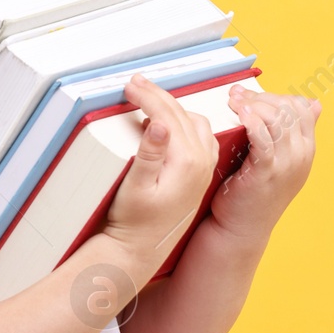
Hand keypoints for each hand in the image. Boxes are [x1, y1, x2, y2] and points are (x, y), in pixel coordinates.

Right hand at [101, 74, 219, 282]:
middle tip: (136, 83)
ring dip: (172, 106)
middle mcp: (202, 161)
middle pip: (182, 114)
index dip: (147, 97)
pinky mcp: (200, 173)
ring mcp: (204, 167)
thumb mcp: (135, 188)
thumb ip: (148, 154)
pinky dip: (184, 121)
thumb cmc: (134, 221)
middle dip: (157, 95)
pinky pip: (199, 135)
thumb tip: (157, 123)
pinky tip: (166, 123)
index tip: (129, 85)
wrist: (141, 250)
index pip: (167, 115)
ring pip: (194, 122)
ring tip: (149, 97)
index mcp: (187, 161)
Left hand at [211, 86, 320, 239]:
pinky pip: (264, 137)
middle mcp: (302, 155)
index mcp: (306, 149)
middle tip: (236, 94)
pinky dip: (253, 121)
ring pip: (278, 118)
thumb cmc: (252, 191)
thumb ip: (287, 134)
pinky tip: (240, 114)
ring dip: (254, 104)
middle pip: (289, 109)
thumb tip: (312, 103)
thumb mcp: (277, 159)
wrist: (242, 227)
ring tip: (233, 102)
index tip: (249, 94)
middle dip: (261, 96)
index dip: (275, 95)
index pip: (301, 108)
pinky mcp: (267, 171)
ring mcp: (287, 163)